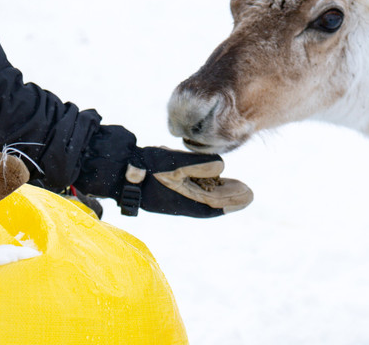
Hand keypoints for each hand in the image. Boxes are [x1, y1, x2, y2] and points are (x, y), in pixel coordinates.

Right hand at [120, 147, 253, 217]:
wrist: (120, 171)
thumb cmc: (147, 167)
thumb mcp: (174, 163)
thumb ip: (199, 164)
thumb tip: (221, 166)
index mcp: (183, 201)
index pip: (214, 205)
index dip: (232, 201)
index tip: (248, 196)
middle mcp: (180, 202)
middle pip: (211, 202)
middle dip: (229, 198)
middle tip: (248, 193)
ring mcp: (172, 198)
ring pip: (202, 197)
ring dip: (219, 193)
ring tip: (236, 188)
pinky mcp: (166, 190)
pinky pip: (192, 193)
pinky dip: (205, 189)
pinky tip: (211, 181)